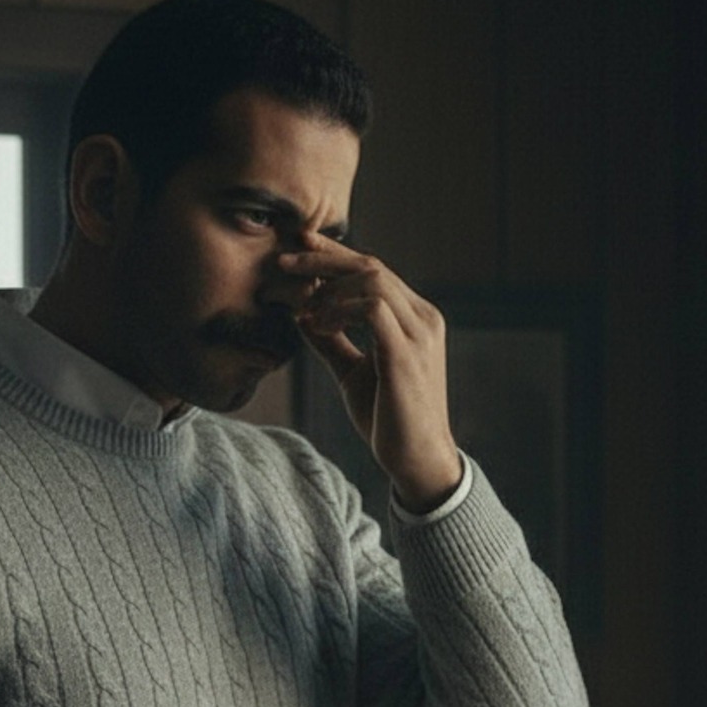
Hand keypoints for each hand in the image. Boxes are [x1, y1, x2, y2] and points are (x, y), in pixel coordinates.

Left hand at [279, 239, 461, 511]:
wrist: (417, 460)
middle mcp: (422, 318)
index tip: (299, 245)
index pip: (374, 270)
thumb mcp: (353, 374)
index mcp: (415, 318)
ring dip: (328, 288)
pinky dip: (339, 311)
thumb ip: (332, 343)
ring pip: (372, 279)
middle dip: (323, 259)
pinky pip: (371, 309)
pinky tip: (318, 326)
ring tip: (304, 309)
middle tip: (284, 261)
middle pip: (371, 266)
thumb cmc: (388, 420)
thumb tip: (301, 317)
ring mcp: (418, 333)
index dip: (335, 254)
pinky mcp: (406, 354)